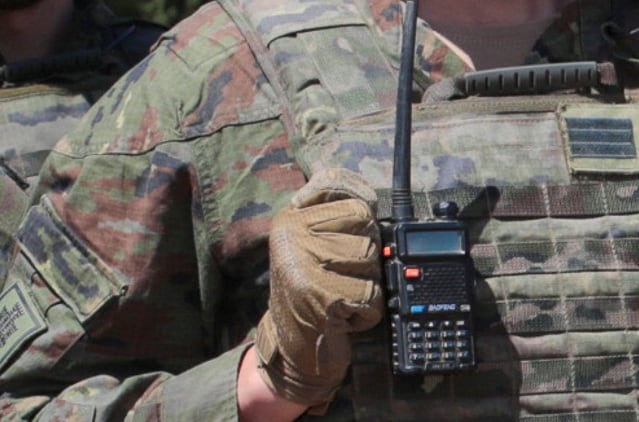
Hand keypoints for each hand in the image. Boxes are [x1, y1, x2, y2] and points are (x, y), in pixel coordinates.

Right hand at [255, 168, 383, 412]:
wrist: (292, 345)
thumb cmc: (308, 292)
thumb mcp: (309, 243)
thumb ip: (330, 215)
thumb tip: (364, 192)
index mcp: (289, 220)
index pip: (336, 185)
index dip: (357, 194)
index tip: (362, 203)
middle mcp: (291, 237)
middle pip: (365, 226)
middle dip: (367, 256)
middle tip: (342, 275)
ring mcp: (304, 266)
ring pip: (372, 260)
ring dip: (367, 285)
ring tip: (341, 295)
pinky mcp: (322, 297)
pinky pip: (372, 294)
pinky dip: (367, 313)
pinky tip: (343, 315)